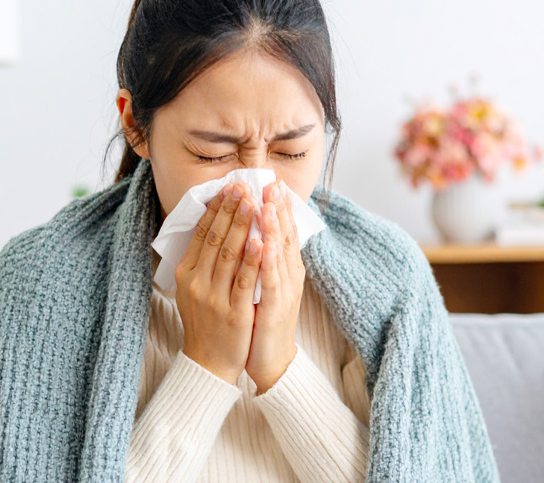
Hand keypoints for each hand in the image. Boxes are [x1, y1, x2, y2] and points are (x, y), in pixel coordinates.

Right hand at [175, 182, 263, 384]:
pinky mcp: (234, 312)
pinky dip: (253, 258)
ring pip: (230, 254)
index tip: (228, 187)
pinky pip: (245, 280)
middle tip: (243, 185)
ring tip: (253, 201)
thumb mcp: (194, 288)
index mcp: (186, 273)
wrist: (209, 362)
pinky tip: (261, 239)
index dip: (215, 208)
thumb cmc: (206, 321)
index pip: (202, 233)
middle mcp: (197, 282)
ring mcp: (215, 297)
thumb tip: (210, 224)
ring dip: (242, 225)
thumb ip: (201, 259)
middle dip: (230, 209)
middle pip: (216, 238)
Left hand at [245, 180, 305, 393]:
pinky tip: (263, 243)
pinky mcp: (276, 308)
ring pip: (280, 253)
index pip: (283, 230)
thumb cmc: (263, 322)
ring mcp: (285, 291)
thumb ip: (262, 260)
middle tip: (272, 182)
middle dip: (278, 207)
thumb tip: (254, 233)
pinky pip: (271, 280)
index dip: (279, 206)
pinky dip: (267, 260)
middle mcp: (289, 275)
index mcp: (285, 268)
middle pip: (285, 235)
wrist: (272, 360)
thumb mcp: (264, 285)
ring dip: (274, 226)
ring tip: (268, 202)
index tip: (272, 182)